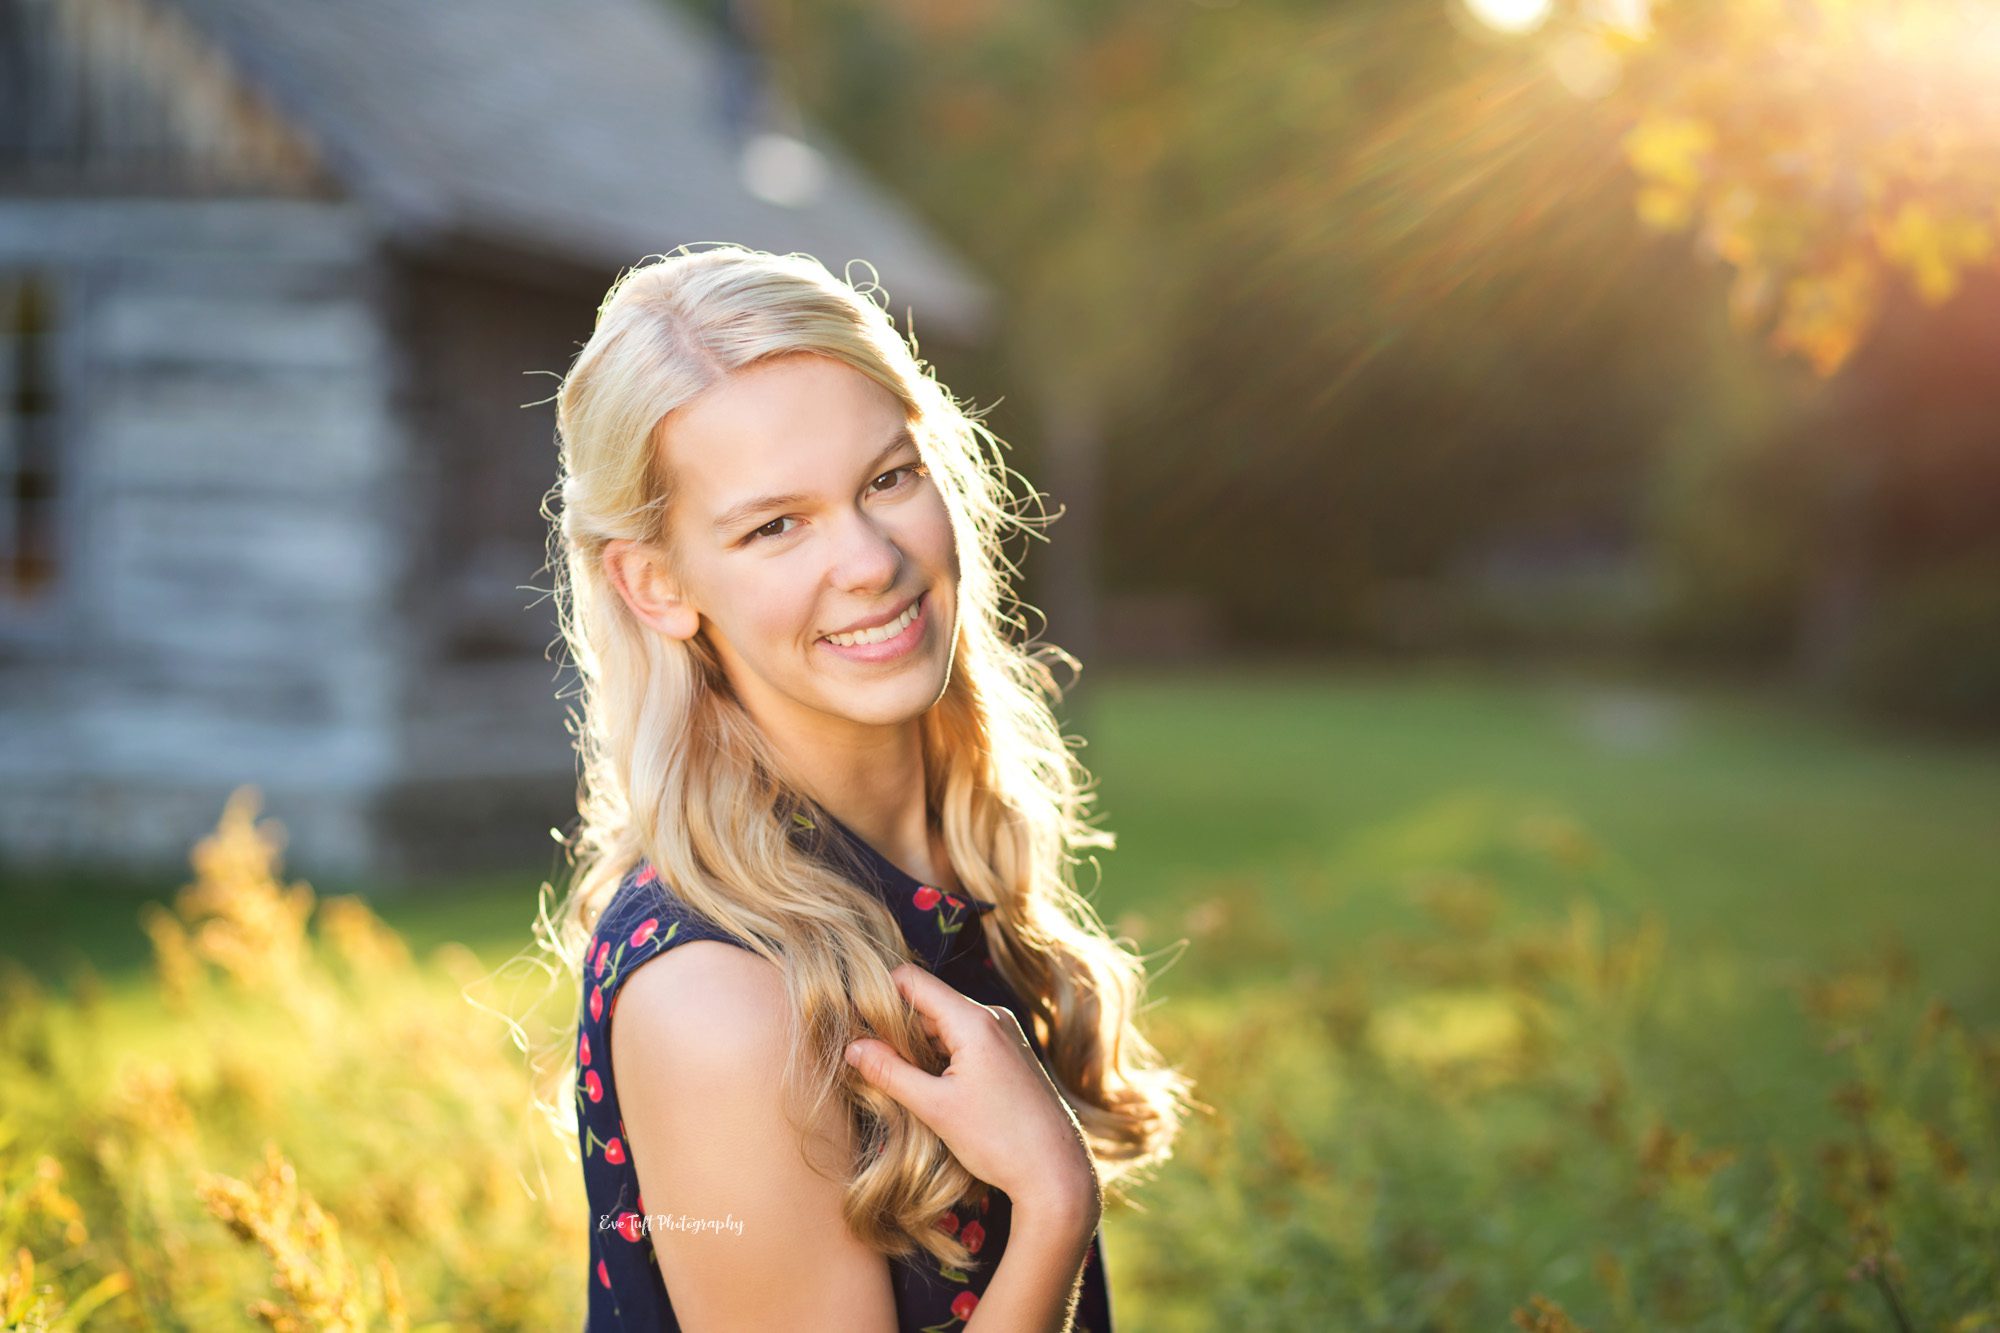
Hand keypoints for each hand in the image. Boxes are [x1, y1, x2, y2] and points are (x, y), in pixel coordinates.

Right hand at [844, 964, 1099, 1221]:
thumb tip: (852, 1047)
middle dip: (894, 1027)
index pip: (911, 981)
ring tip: (892, 1079)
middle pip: (927, 1003)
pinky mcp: (1009, 1055)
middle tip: (863, 1059)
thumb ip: (889, 1073)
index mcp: (974, 1021)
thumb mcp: (935, 1108)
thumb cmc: (998, 1141)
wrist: (1056, 1171)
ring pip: (944, 1025)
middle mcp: (992, 1017)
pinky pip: (964, 1041)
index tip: (852, 1023)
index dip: (877, 995)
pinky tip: (927, 1088)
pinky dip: (940, 1057)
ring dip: (916, 1046)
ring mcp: (1004, 1035)